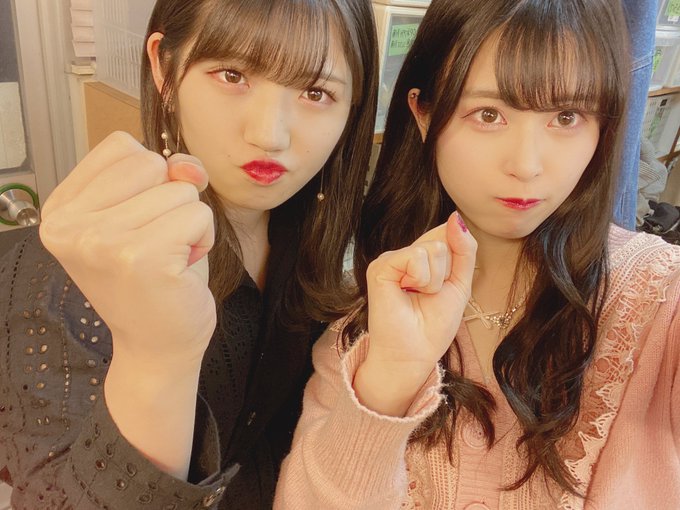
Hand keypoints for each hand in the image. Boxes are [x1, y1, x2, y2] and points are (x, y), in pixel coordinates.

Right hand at [40, 132, 215, 370]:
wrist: (156, 347)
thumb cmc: (154, 280)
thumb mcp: (149, 214)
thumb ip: (164, 176)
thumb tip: (188, 165)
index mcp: (61, 209)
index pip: (121, 146)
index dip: (149, 178)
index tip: (140, 221)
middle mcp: (70, 225)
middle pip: (151, 163)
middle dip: (170, 201)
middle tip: (158, 245)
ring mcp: (101, 241)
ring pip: (180, 190)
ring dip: (188, 224)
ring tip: (169, 260)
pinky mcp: (140, 258)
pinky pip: (198, 214)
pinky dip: (203, 239)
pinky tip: (181, 269)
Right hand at [355, 212, 475, 414]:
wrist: (414, 354)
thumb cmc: (433, 325)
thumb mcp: (460, 284)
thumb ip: (463, 249)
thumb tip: (456, 217)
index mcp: (420, 258)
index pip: (447, 235)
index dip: (454, 261)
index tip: (442, 288)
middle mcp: (403, 255)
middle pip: (442, 241)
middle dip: (446, 273)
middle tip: (428, 296)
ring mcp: (390, 259)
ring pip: (432, 249)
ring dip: (434, 280)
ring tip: (418, 297)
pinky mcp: (380, 267)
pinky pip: (415, 256)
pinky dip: (421, 280)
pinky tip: (407, 293)